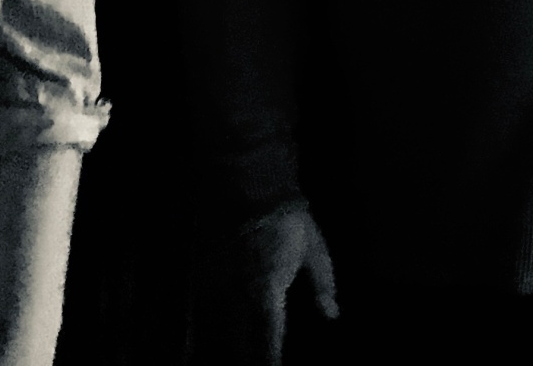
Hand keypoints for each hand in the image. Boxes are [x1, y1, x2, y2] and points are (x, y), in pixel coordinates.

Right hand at [205, 199, 337, 365]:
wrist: (249, 184)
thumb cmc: (288, 219)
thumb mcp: (315, 249)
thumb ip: (324, 285)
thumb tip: (333, 314)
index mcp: (267, 293)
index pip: (266, 342)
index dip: (268, 363)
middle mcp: (237, 295)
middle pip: (236, 342)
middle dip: (244, 357)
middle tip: (254, 359)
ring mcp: (215, 284)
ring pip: (213, 329)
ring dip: (221, 344)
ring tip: (230, 353)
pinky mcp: (200, 272)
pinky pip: (198, 307)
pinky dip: (201, 326)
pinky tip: (201, 339)